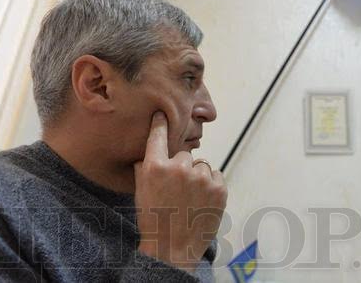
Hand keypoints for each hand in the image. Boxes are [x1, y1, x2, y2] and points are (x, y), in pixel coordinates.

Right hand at [134, 111, 226, 271]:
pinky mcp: (219, 188)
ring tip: (190, 198)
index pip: (159, 135)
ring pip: (202, 165)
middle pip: (185, 154)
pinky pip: (215, 175)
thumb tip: (150, 149)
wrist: (173, 248)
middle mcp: (179, 168)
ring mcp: (201, 178)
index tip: (163, 113)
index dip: (162, 123)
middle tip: (177, 189)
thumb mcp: (141, 191)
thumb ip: (146, 167)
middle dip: (182, 168)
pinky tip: (201, 200)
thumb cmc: (154, 219)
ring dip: (198, 177)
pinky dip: (211, 184)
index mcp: (155, 167)